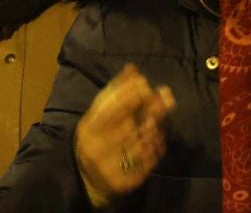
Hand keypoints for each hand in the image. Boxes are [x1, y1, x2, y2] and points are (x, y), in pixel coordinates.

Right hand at [74, 65, 174, 203]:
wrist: (90, 178)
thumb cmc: (99, 137)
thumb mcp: (101, 113)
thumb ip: (116, 92)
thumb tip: (132, 68)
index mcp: (87, 130)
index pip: (108, 110)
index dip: (127, 94)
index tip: (144, 81)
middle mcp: (94, 149)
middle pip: (129, 125)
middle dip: (150, 108)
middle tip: (163, 96)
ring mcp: (108, 168)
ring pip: (142, 142)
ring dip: (156, 127)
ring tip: (157, 120)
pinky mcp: (123, 182)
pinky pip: (149, 160)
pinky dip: (157, 147)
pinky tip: (157, 139)